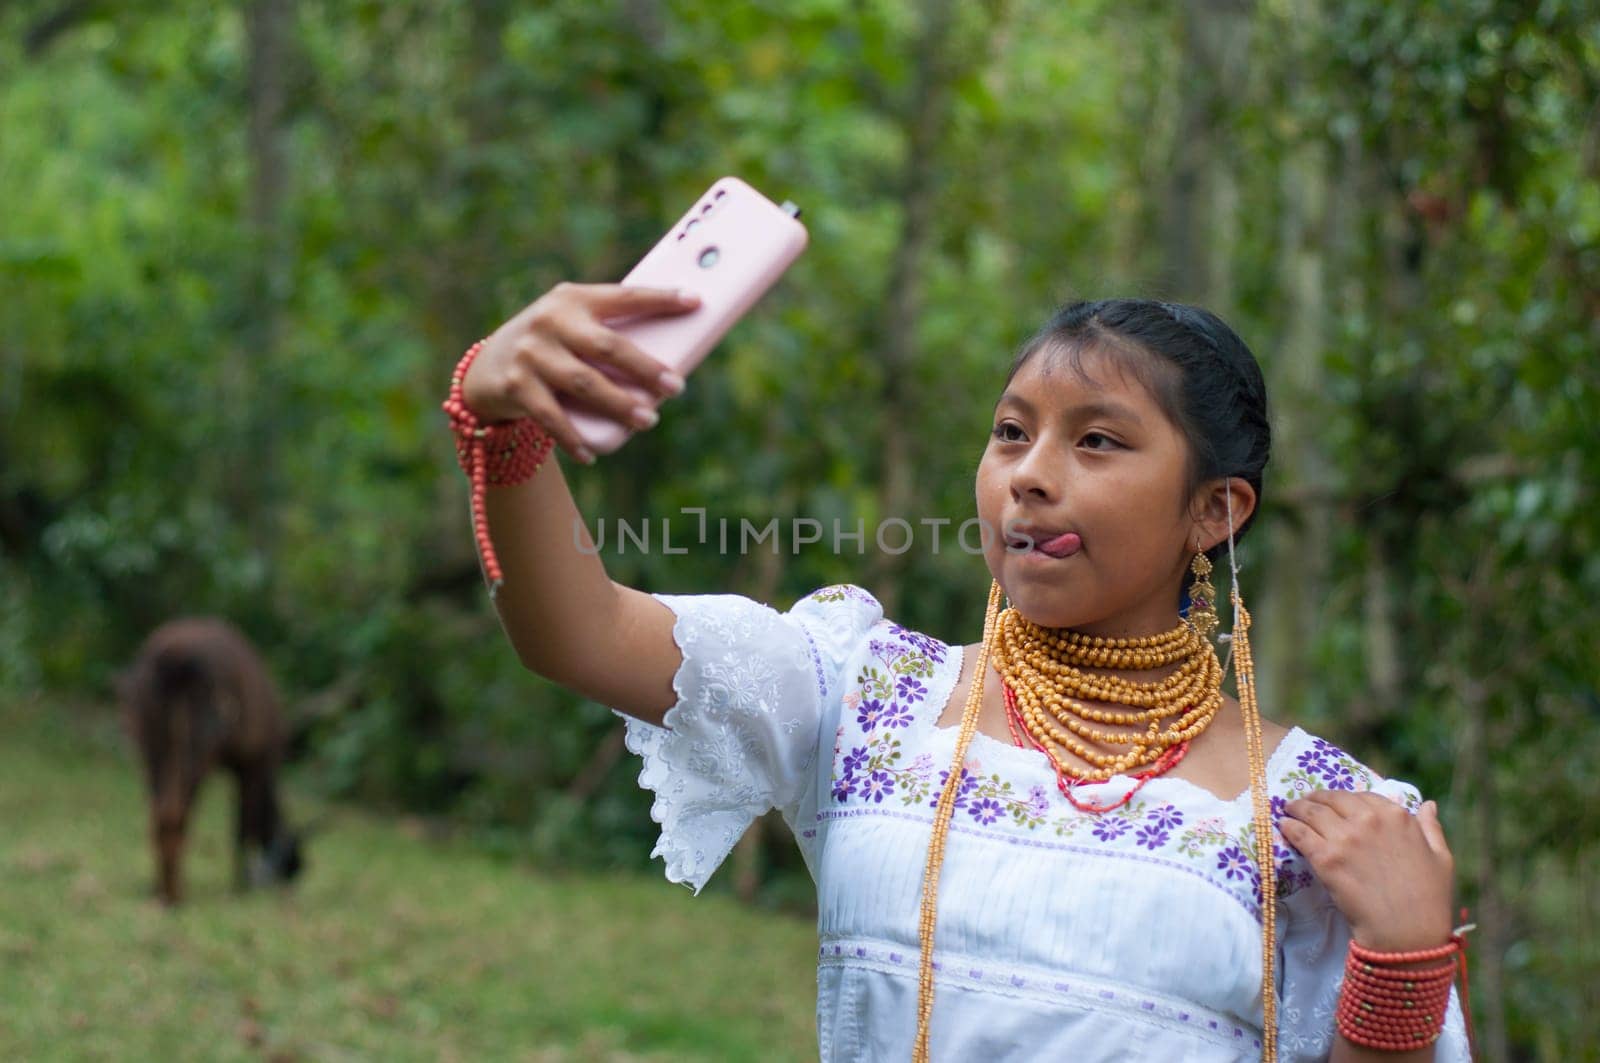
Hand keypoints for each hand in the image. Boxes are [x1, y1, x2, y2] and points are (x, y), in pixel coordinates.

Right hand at [462, 282, 698, 461]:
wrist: (487, 366)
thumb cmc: (552, 345)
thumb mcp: (573, 326)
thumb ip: (609, 333)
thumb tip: (672, 357)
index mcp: (574, 299)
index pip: (624, 296)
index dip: (661, 298)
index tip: (695, 302)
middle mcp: (550, 321)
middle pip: (608, 347)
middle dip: (645, 368)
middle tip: (676, 387)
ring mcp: (531, 354)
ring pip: (585, 383)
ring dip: (620, 405)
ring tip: (648, 421)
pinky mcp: (515, 386)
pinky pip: (552, 418)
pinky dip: (574, 439)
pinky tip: (592, 453)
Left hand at [1279, 791, 1454, 952]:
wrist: (1407, 934)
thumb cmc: (1429, 900)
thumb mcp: (1441, 858)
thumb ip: (1430, 828)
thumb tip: (1428, 804)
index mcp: (1396, 816)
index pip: (1362, 797)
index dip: (1344, 799)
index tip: (1334, 802)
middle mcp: (1369, 820)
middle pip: (1332, 800)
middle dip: (1315, 799)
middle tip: (1303, 802)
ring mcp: (1345, 838)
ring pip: (1312, 812)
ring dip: (1298, 808)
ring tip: (1290, 810)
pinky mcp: (1326, 858)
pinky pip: (1300, 834)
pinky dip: (1289, 827)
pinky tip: (1284, 826)